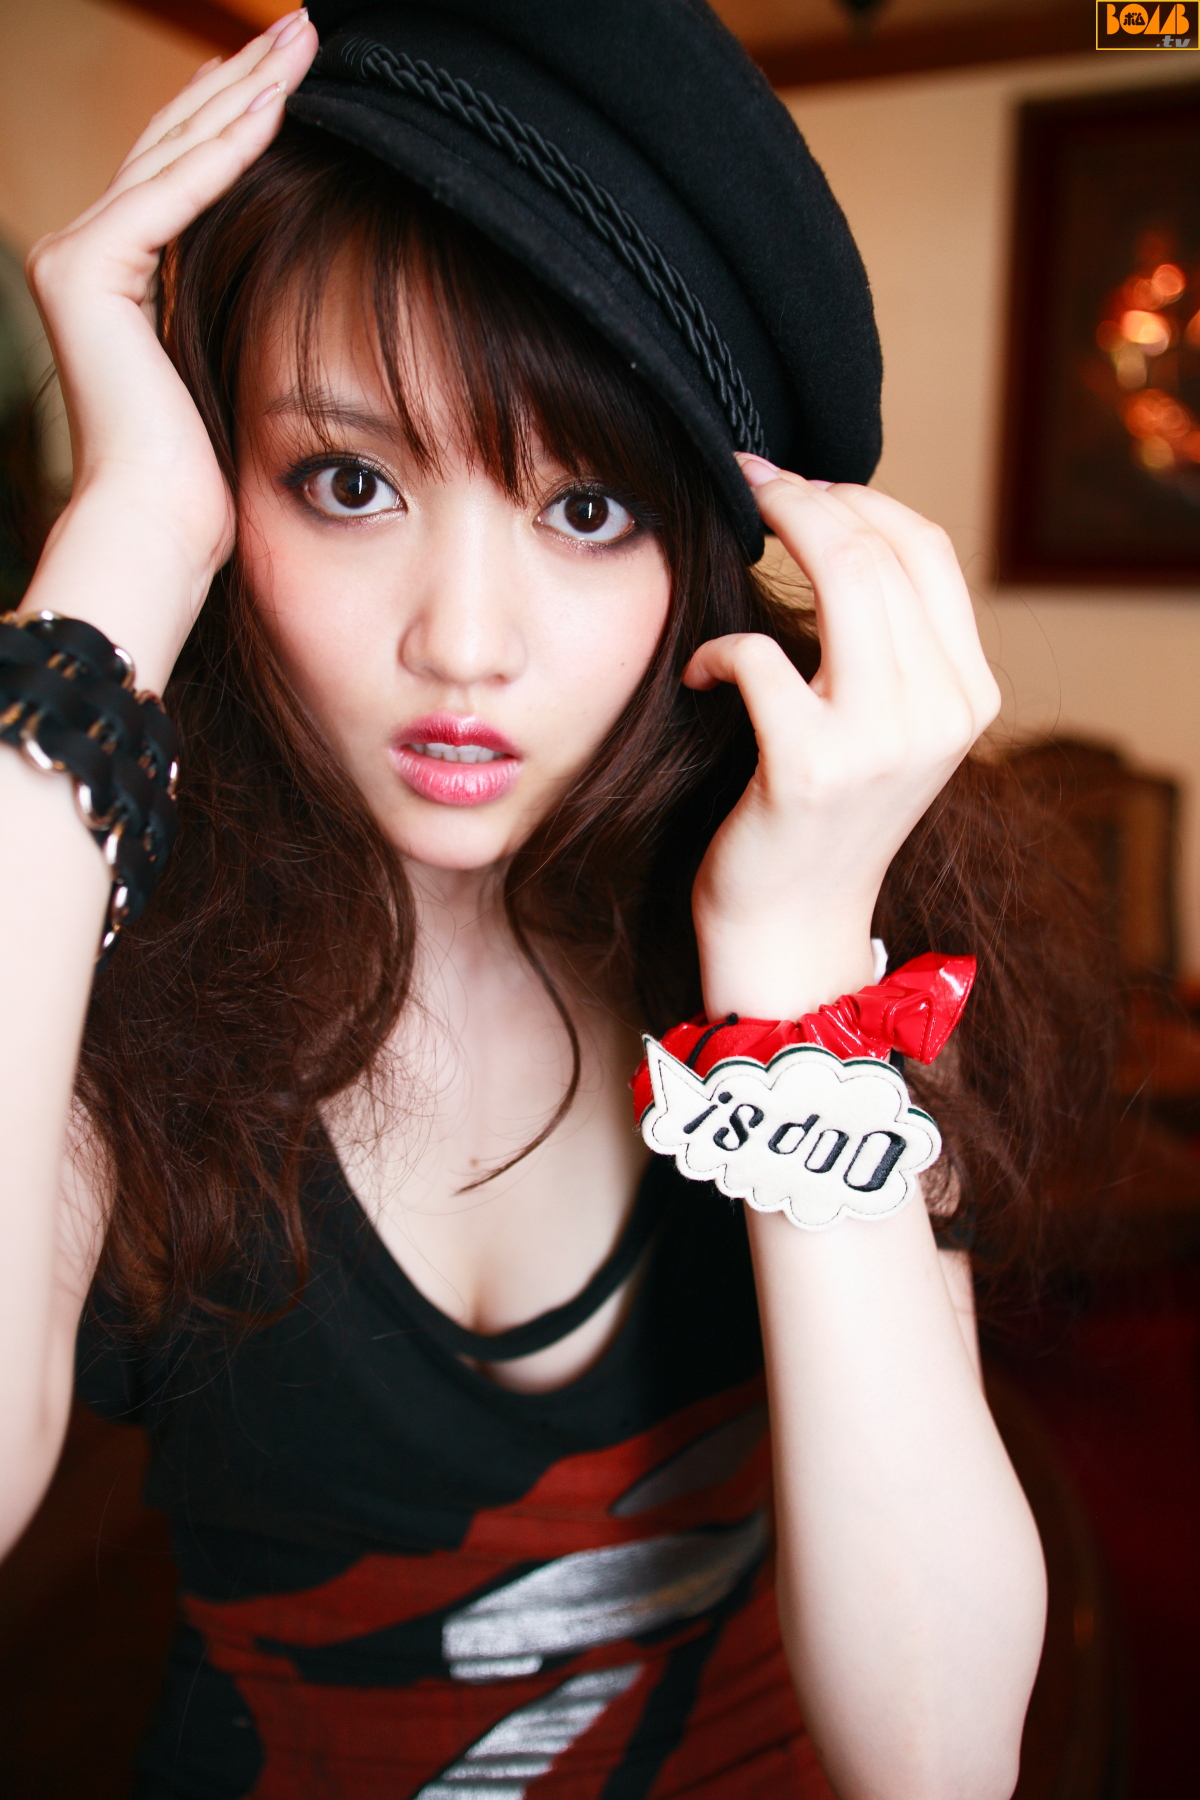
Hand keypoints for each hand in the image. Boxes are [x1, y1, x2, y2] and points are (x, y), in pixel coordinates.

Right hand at [22, 12, 317, 685]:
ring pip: (174, 153)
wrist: (163, 528)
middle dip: (244, 84)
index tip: (295, 77)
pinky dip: (229, 147)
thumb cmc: (206, 478)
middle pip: (174, 146)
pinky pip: (173, 192)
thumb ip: (231, 297)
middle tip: (307, 34)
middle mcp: (83, 256)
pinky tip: (280, 104)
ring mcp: (77, 257)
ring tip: (304, 44)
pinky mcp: (88, 269)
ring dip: (245, 93)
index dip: (236, 118)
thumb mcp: (225, 362)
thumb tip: (287, 263)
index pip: (181, 174)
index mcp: (113, 278)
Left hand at [685, 459, 999, 1020]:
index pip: (927, 547)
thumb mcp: (882, 728)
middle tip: (747, 484)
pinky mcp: (811, 767)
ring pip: (842, 577)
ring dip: (772, 537)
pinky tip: (700, 673)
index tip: (796, 481)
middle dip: (804, 497)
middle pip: (881, 549)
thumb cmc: (819, 819)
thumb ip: (883, 645)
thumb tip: (828, 526)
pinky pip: (761, 657)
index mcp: (968, 694)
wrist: (793, 933)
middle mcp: (941, 713)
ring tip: (732, 538)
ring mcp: (882, 741)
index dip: (857, 495)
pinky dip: (717, 650)